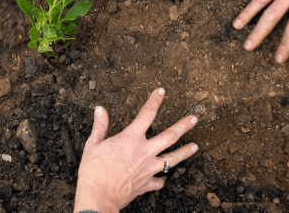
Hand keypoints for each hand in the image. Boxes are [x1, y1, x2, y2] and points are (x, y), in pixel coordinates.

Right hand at [74, 88, 198, 212]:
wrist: (98, 197)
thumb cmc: (93, 171)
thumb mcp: (93, 144)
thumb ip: (100, 126)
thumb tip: (100, 110)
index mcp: (130, 139)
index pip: (147, 114)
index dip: (155, 100)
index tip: (161, 92)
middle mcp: (144, 152)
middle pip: (170, 136)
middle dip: (184, 126)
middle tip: (194, 119)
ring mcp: (148, 169)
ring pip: (173, 159)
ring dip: (185, 152)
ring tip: (195, 146)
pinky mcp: (146, 184)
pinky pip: (159, 181)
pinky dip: (161, 179)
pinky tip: (163, 178)